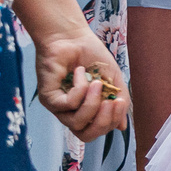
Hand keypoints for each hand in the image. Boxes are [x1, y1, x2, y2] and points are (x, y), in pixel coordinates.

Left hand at [33, 25, 129, 140]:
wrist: (72, 36)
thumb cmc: (91, 55)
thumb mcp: (113, 79)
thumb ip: (119, 101)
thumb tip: (122, 126)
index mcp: (87, 109)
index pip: (98, 130)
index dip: (111, 121)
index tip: (120, 101)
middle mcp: (71, 112)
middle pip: (86, 135)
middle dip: (102, 121)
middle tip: (110, 102)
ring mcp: (58, 107)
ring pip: (76, 123)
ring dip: (92, 103)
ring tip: (96, 83)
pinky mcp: (48, 97)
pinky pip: (67, 105)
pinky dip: (79, 89)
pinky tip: (80, 72)